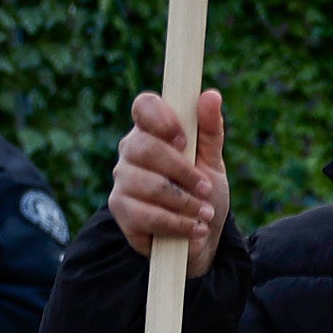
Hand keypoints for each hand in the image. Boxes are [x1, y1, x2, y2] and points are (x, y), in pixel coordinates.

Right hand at [109, 88, 226, 274]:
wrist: (201, 237)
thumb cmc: (203, 193)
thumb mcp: (212, 161)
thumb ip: (210, 130)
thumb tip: (211, 95)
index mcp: (152, 130)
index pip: (144, 106)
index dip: (162, 118)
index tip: (183, 140)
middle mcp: (131, 151)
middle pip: (145, 147)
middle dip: (182, 171)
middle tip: (206, 188)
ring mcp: (122, 180)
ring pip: (147, 184)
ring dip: (184, 202)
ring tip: (205, 213)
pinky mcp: (121, 210)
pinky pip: (146, 215)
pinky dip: (177, 224)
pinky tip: (195, 229)